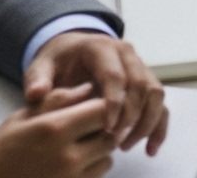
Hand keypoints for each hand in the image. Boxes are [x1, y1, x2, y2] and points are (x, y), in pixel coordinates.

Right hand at [0, 88, 114, 177]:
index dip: (100, 104)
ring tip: (77, 147)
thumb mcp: (21, 117)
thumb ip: (57, 100)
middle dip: (103, 127)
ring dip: (99, 151)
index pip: (102, 109)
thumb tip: (87, 88)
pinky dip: (90, 170)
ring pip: (106, 159)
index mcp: (55, 129)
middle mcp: (67, 156)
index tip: (90, 105)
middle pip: (109, 134)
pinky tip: (71, 165)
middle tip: (85, 126)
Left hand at [23, 30, 168, 152]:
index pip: (115, 75)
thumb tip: (36, 93)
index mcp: (102, 48)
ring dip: (146, 121)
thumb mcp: (42, 66)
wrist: (73, 51)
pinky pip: (159, 102)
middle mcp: (126, 54)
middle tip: (115, 142)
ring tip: (126, 146)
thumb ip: (37, 78)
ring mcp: (138, 66)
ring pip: (155, 92)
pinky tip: (151, 148)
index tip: (107, 129)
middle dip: (132, 116)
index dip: (115, 102)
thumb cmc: (58, 62)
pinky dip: (159, 125)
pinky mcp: (145, 81)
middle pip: (140, 84)